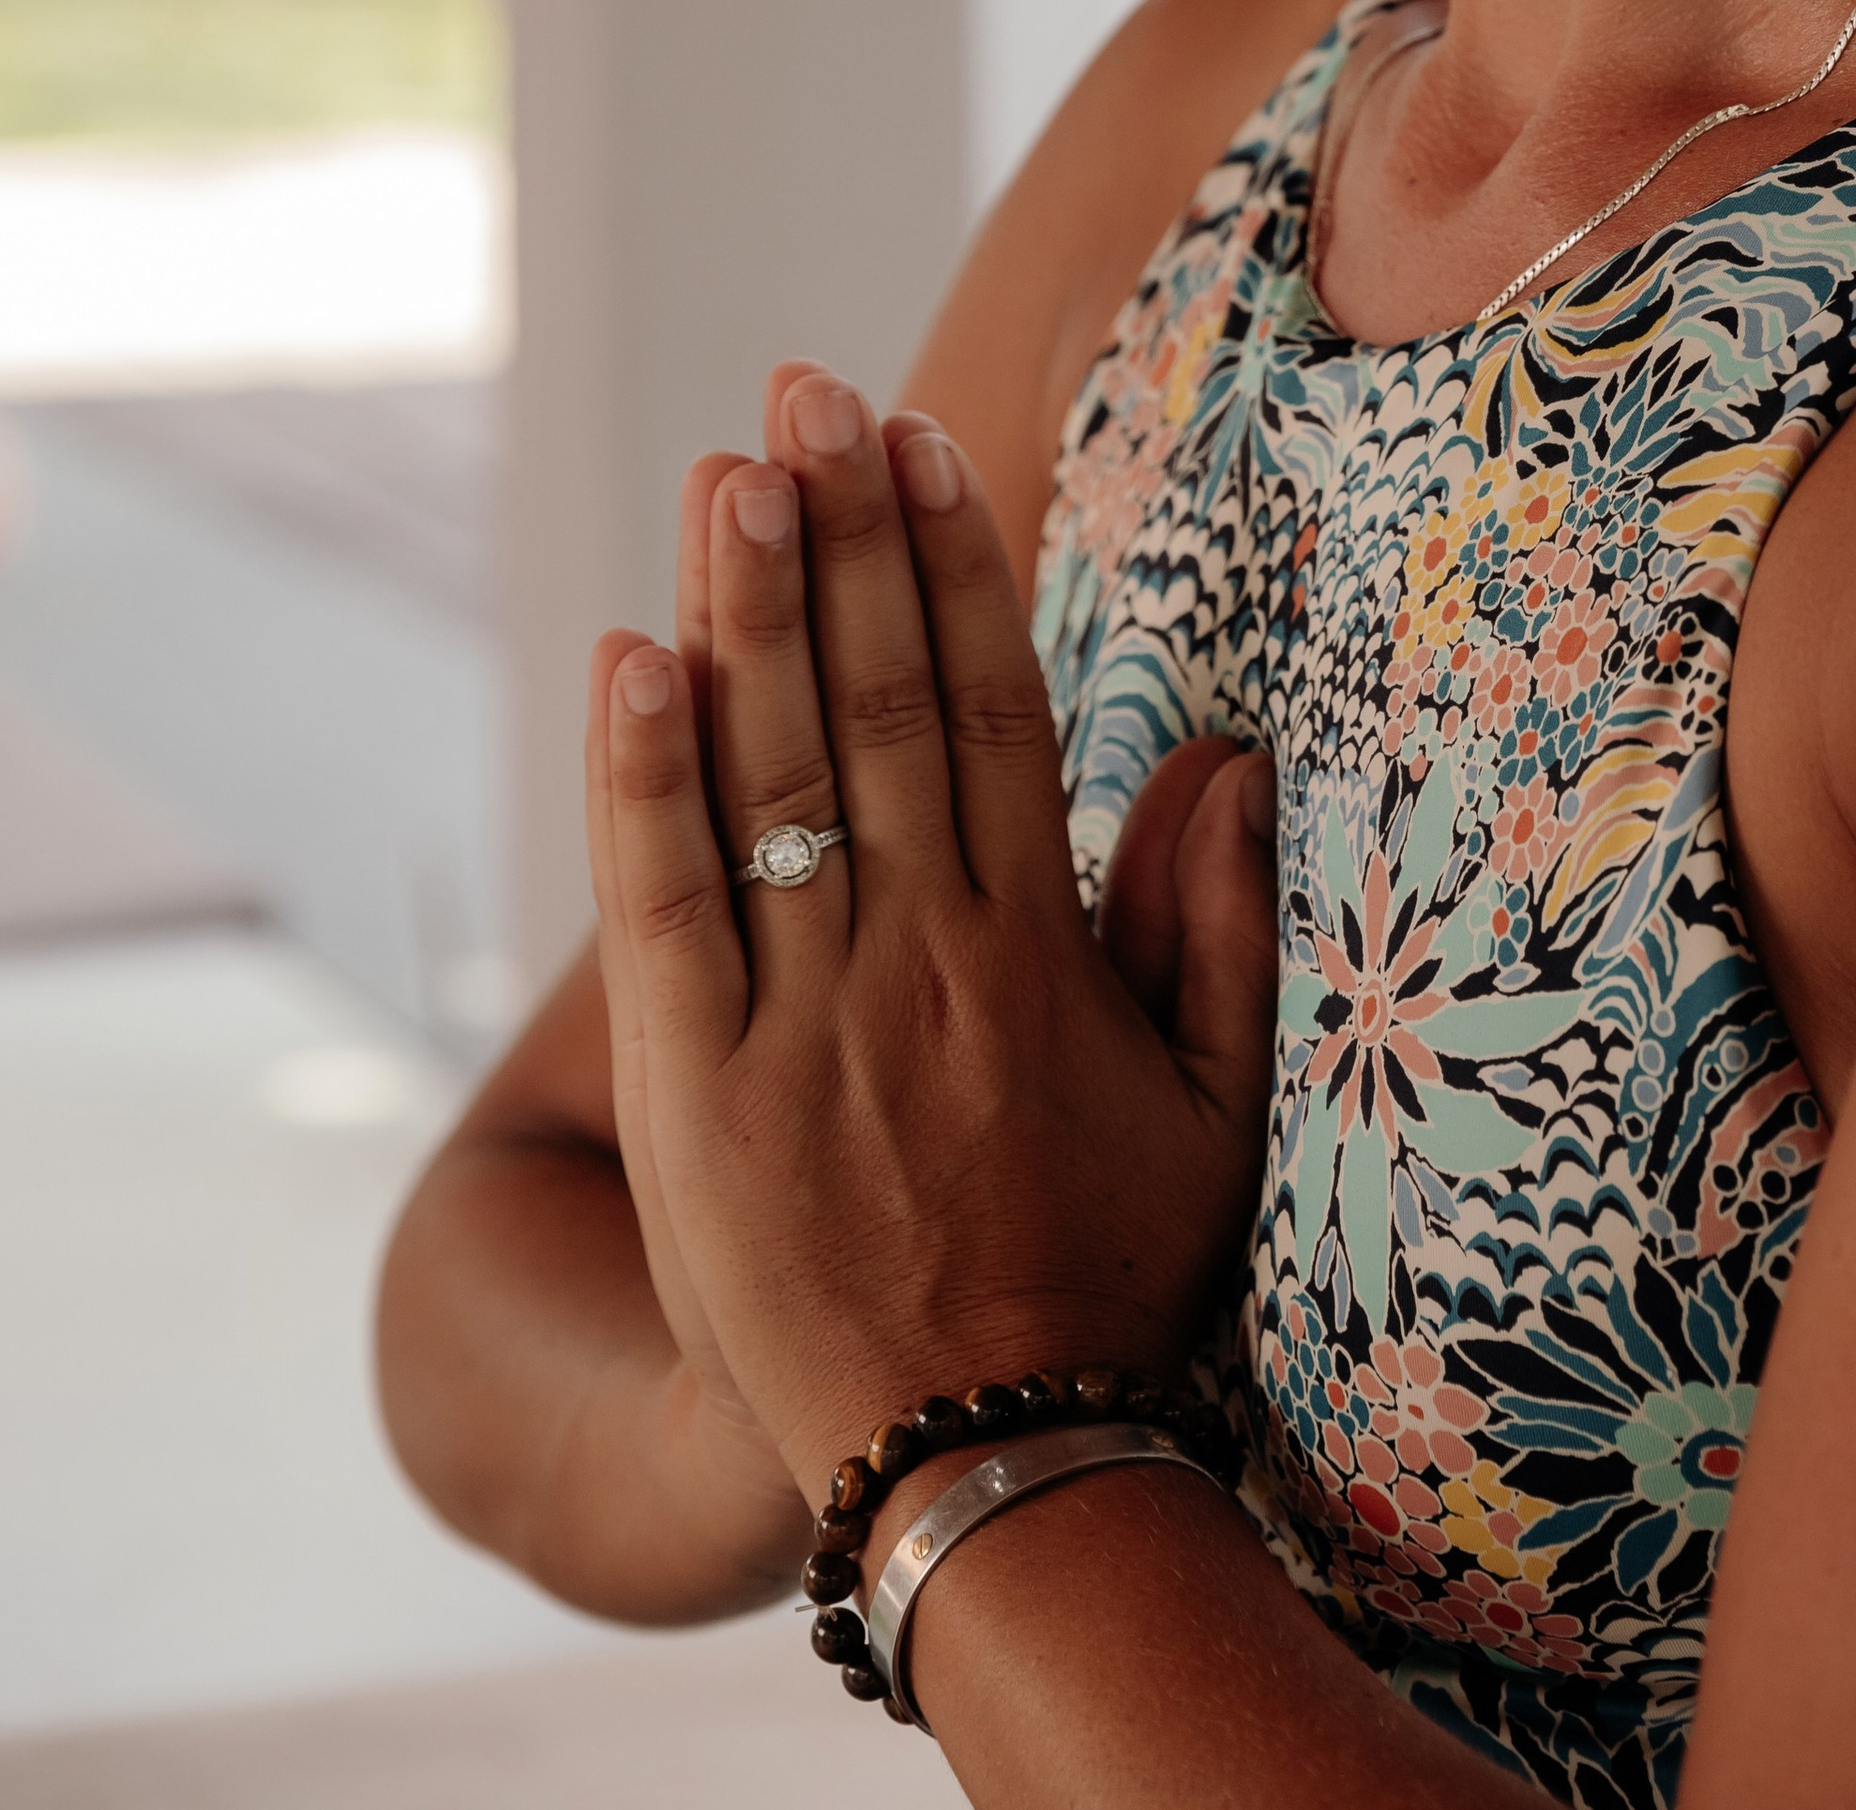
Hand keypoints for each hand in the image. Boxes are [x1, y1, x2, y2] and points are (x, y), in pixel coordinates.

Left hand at [583, 363, 1277, 1499]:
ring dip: (748, 610)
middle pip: (877, 705)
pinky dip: (642, 777)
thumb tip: (1223, 756)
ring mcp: (806, 1023)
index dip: (954, 565)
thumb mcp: (1212, 1113)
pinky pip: (664, 908)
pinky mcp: (699, 1092)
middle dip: (844, 534)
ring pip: (773, 777)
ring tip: (730, 465)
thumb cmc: (1106, 1277)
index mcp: (1038, 952)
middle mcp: (922, 962)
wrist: (977, 1466)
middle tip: (809, 388)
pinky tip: (632, 654)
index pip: (992, 710)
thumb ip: (1218, 930)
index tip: (922, 443)